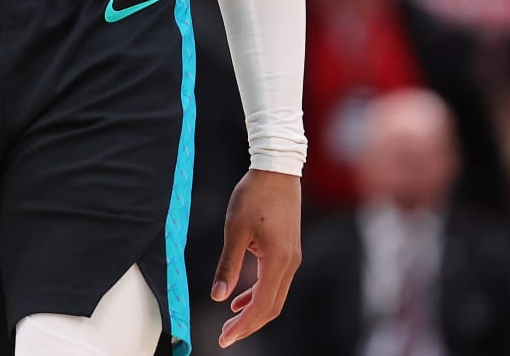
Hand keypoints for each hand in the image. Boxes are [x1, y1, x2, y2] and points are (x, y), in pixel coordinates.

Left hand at [211, 169, 301, 346]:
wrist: (276, 171)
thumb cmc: (254, 196)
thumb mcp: (234, 230)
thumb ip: (228, 265)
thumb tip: (218, 296)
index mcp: (278, 261)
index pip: (262, 305)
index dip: (244, 325)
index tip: (225, 338)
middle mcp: (290, 264)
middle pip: (271, 307)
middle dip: (248, 324)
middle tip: (225, 336)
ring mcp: (292, 259)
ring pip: (274, 296)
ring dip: (253, 311)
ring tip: (230, 322)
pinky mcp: (288, 252)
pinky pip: (274, 282)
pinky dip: (258, 294)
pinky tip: (239, 299)